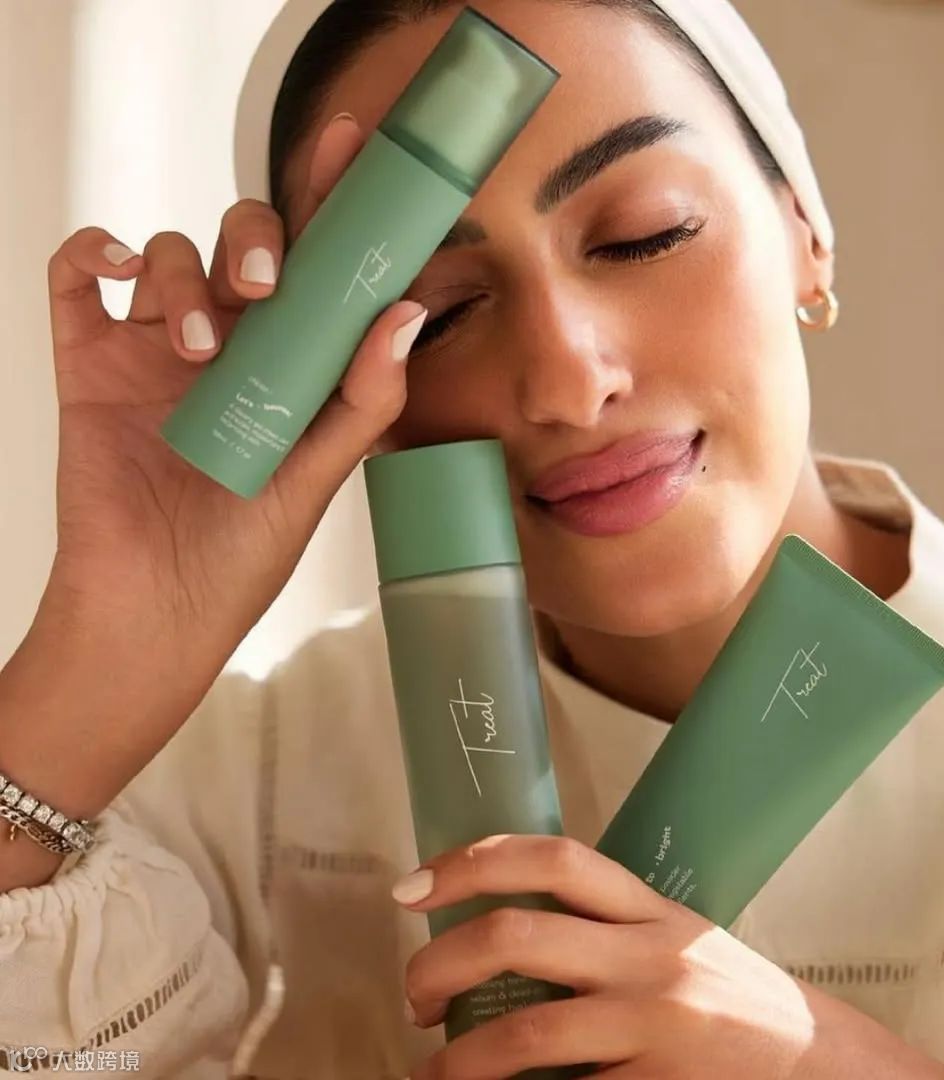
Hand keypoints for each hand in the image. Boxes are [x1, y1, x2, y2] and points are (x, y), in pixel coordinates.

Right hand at [38, 116, 420, 679]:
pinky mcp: (89, 360)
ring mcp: (155, 349)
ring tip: (199, 348)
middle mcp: (229, 346)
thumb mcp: (320, 476)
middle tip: (267, 285)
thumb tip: (405, 314)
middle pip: (243, 243)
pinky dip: (95, 250)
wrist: (157, 608)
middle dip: (257, 240)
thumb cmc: (245, 552)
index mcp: (290, 364)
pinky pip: (77, 274)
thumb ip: (363, 398)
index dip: (332, 201)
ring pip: (171, 254)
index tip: (355, 146)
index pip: (318, 267)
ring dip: (187, 277)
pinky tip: (120, 266)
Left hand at [394, 835, 943, 1078]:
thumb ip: (608, 930)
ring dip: (457, 1061)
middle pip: (518, 936)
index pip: (552, 858)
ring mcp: (656, 1027)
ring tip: (435, 1070)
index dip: (471, 862)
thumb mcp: (678, 943)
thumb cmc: (739, 1002)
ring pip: (524, 1037)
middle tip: (414, 993)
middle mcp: (650, 957)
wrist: (827, 1068)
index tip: (413, 885)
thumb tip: (505, 934)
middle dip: (442, 963)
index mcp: (650, 909)